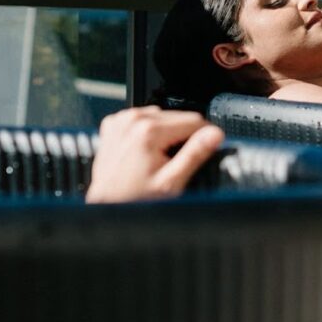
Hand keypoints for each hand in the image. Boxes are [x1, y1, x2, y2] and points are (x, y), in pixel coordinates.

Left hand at [86, 106, 224, 202]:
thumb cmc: (135, 199)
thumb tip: (215, 134)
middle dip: (181, 137)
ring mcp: (121, 120)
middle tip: (173, 162)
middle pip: (177, 117)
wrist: (106, 204)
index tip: (204, 150)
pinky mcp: (114, 124)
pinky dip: (147, 131)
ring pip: (161, 116)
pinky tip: (144, 151)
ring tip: (157, 159)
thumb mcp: (171, 182)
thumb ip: (194, 154)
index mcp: (149, 131)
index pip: (194, 120)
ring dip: (165, 133)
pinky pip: (142, 119)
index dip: (203, 136)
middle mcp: (133, 120)